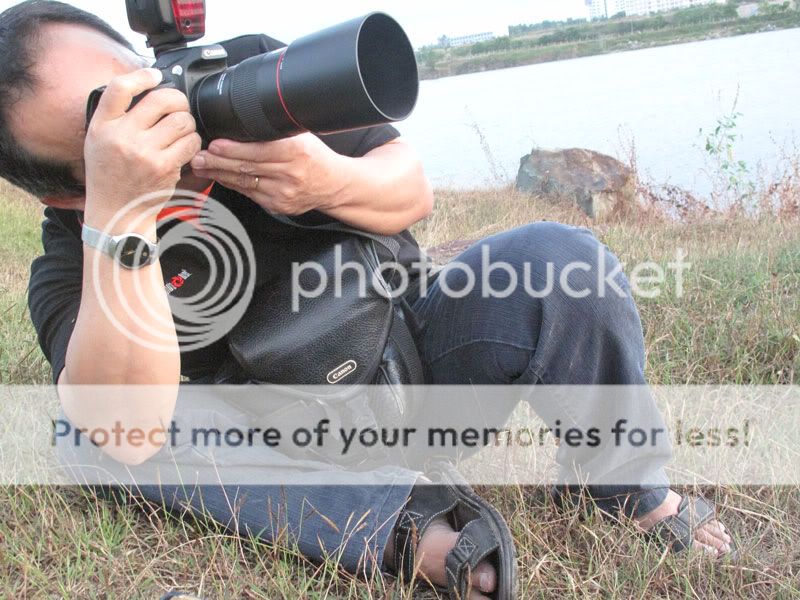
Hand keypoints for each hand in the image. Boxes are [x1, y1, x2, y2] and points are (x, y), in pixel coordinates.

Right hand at [83, 68, 201, 229]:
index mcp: (102, 126)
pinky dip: (193, 142)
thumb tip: (146, 88)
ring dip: (187, 123)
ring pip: (182, 121)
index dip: (142, 75)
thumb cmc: (109, 174)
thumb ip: (115, 115)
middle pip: (162, 99)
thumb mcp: (98, 140)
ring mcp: (145, 153)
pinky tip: (184, 147)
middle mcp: (122, 136)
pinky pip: (191, 143)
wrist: (117, 211)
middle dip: (177, 100)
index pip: (120, 88)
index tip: (155, 75)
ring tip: (180, 131)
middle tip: (178, 107)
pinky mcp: (165, 167)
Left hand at [190, 133, 347, 215]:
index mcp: (297, 151)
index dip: (234, 149)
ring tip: (201, 167)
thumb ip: (276, 131)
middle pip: (247, 168)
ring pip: (244, 183)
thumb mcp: (301, 136)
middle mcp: (290, 174)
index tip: (214, 145)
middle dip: (218, 163)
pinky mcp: (278, 206)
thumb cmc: (316, 157)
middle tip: (197, 157)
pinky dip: (232, 185)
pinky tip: (219, 178)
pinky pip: (249, 194)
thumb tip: (243, 122)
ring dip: (219, 175)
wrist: (333, 185)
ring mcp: (284, 193)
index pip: (259, 151)